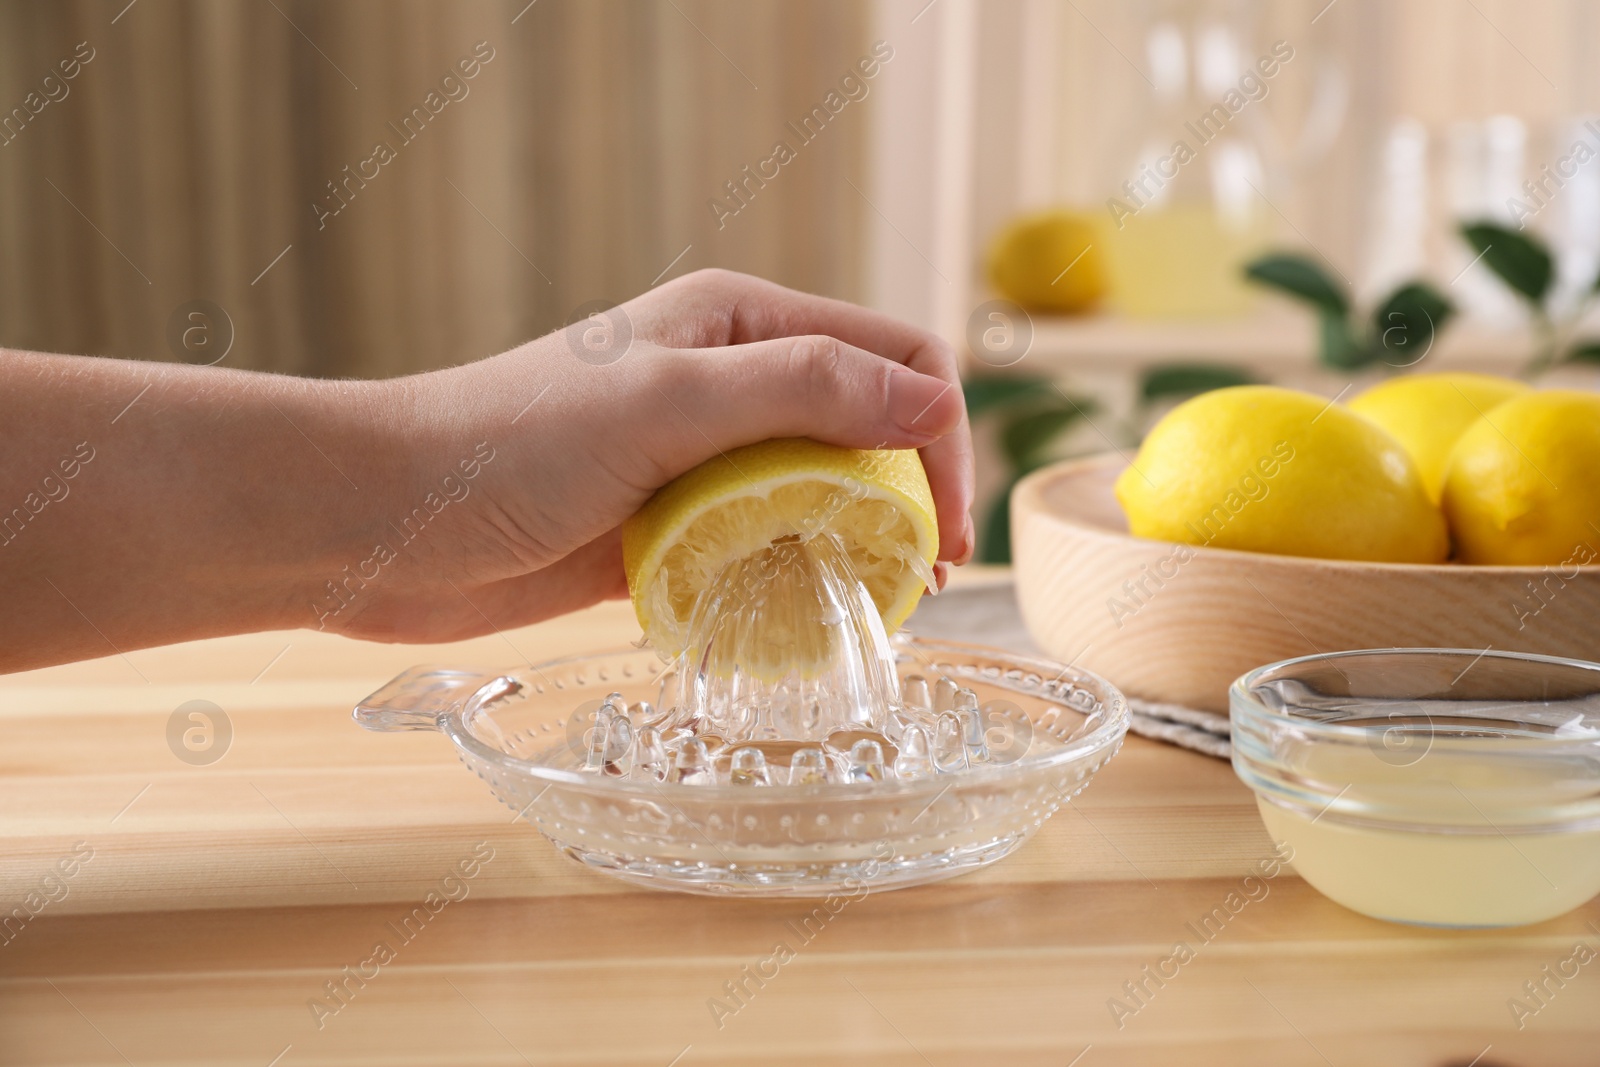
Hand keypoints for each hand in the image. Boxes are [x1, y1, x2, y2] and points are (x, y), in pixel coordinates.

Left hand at [328, 269, 973, 642]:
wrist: (383, 521)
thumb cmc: (507, 443)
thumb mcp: (667, 402)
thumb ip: (802, 389)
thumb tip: (935, 400)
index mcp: (738, 322)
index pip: (890, 354)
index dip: (938, 431)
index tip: (946, 525)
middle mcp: (729, 382)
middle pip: (867, 427)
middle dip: (909, 495)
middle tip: (926, 578)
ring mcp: (699, 461)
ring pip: (820, 494)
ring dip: (857, 543)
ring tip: (877, 606)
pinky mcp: (670, 530)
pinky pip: (763, 549)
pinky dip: (794, 580)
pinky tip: (800, 618)